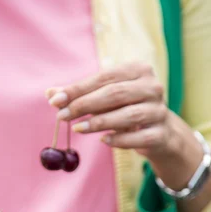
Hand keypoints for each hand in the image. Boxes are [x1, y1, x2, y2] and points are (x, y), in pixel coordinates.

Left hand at [46, 62, 208, 196]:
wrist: (161, 133)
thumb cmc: (127, 109)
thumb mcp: (105, 99)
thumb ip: (80, 95)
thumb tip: (50, 94)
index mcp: (138, 70)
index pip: (103, 78)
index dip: (78, 89)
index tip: (55, 101)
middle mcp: (152, 87)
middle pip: (115, 94)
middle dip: (85, 105)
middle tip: (62, 116)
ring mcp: (159, 111)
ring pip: (128, 115)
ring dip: (100, 122)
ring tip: (78, 128)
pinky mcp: (161, 134)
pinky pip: (139, 137)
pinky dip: (120, 139)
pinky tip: (103, 141)